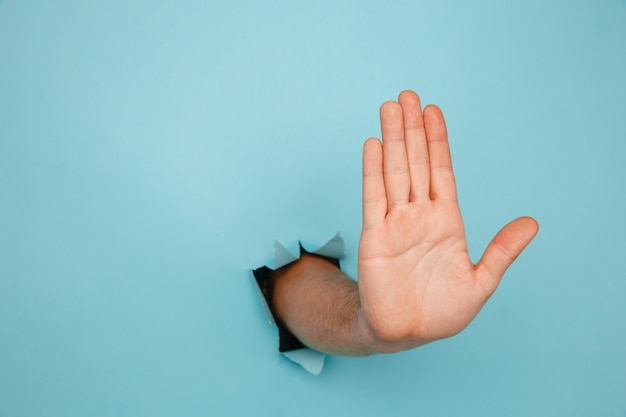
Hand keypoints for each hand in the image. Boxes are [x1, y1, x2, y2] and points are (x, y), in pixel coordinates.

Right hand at [357, 91, 537, 351]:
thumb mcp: (481, 282)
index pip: (441, 172)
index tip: (433, 111)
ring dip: (392, 140)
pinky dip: (372, 171)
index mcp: (446, 222)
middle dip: (412, 129)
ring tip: (389, 108)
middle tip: (407, 95)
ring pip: (394, 172)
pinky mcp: (374, 237)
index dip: (438, 141)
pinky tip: (373, 145)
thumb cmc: (442, 312)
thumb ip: (502, 250)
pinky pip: (373, 199)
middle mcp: (419, 216)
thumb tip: (532, 223)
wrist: (406, 333)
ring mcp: (395, 224)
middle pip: (415, 163)